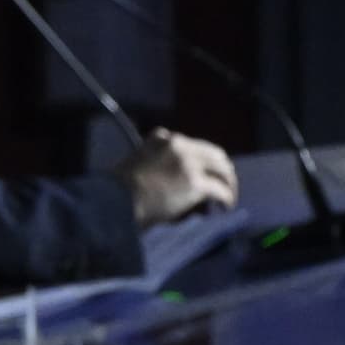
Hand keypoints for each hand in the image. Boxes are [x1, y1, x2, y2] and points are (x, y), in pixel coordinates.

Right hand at [114, 129, 239, 229]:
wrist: (116, 200)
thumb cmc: (119, 190)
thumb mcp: (136, 163)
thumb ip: (155, 162)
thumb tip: (173, 181)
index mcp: (162, 137)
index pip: (193, 145)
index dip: (203, 160)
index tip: (206, 172)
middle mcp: (178, 145)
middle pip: (214, 154)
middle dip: (222, 169)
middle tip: (225, 184)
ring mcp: (188, 163)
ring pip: (221, 169)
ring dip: (228, 183)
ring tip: (229, 197)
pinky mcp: (195, 183)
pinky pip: (219, 189)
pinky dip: (226, 197)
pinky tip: (225, 206)